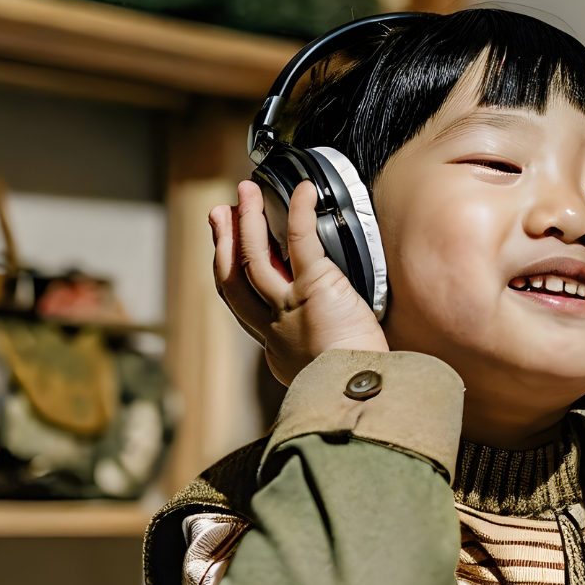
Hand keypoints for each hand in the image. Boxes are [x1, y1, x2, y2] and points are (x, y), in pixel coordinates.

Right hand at [210, 179, 388, 385]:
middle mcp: (274, 328)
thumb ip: (321, 349)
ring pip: (255, 258)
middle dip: (225, 242)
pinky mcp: (313, 289)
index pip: (242, 304)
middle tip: (220, 213)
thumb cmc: (359, 383)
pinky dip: (298, 214)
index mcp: (278, 347)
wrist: (364, 393)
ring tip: (245, 192)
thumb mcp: (327, 368)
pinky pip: (300, 243)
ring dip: (248, 221)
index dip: (230, 273)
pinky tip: (300, 192)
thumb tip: (336, 335)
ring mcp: (288, 307)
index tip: (227, 251)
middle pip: (235, 279)